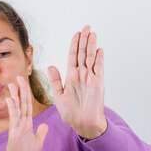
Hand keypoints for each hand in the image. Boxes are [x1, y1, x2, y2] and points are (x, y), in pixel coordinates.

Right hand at [0, 76, 48, 150]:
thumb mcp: (38, 143)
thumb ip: (41, 133)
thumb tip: (44, 125)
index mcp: (27, 125)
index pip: (28, 106)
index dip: (27, 95)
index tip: (25, 84)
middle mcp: (21, 124)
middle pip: (22, 103)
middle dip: (21, 90)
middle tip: (19, 77)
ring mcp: (16, 127)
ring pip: (17, 108)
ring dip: (15, 95)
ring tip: (13, 83)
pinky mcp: (14, 133)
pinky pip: (14, 118)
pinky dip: (12, 108)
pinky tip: (10, 98)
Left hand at [47, 25, 106, 139]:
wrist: (82, 123)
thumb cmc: (71, 112)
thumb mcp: (58, 96)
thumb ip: (55, 81)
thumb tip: (51, 66)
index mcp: (71, 76)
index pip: (73, 56)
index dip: (74, 45)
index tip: (76, 34)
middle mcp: (82, 75)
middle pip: (83, 53)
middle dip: (84, 40)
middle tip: (86, 27)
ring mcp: (91, 78)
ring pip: (91, 57)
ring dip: (92, 45)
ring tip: (92, 33)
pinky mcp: (98, 83)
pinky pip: (99, 68)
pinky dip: (99, 59)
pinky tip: (99, 49)